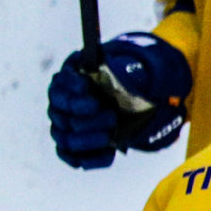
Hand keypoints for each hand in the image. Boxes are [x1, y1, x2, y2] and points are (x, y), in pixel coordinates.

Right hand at [47, 33, 190, 169]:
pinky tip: (108, 155)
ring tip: (110, 134)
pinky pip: (71, 156)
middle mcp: (64, 100)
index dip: (73, 94)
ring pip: (65, 136)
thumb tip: (149, 52)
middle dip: (85, 117)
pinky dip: (87, 159)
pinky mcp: (76, 145)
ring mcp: (67, 124)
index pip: (61, 86)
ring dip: (86, 138)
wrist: (137, 100)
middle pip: (61, 113)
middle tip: (109, 117)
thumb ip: (133, 63)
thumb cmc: (133, 78)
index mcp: (73, 76)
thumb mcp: (135, 66)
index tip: (92, 98)